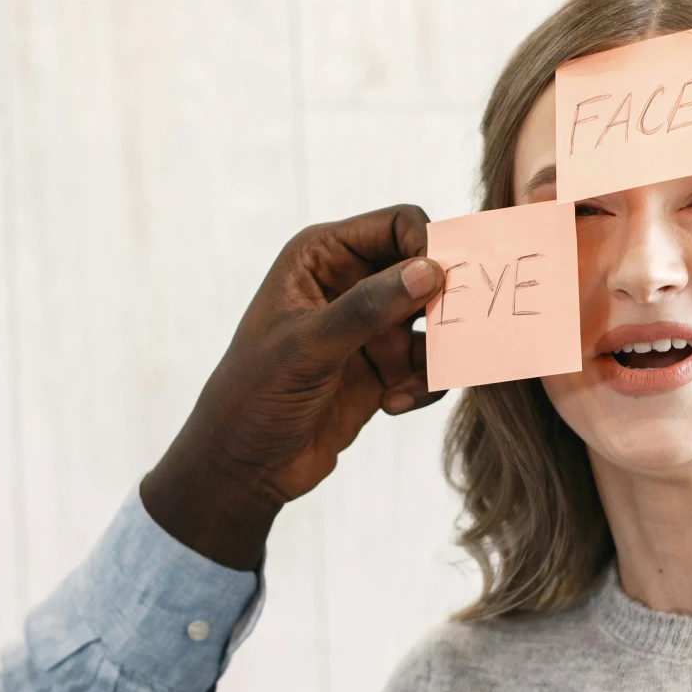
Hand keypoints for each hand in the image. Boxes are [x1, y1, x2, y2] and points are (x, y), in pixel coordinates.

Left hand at [140, 204, 443, 569]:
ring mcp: (370, 327)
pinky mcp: (384, 368)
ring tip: (407, 385)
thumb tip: (429, 270)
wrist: (244, 467)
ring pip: (434, 321)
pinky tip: (393, 404)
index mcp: (322, 256)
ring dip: (434, 353)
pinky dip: (424, 383)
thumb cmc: (254, 396)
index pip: (398, 224)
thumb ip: (368, 307)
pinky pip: (429, 363)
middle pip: (426, 271)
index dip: (428, 245)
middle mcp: (351, 282)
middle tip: (447, 337)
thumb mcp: (308, 348)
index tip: (443, 285)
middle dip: (441, 306)